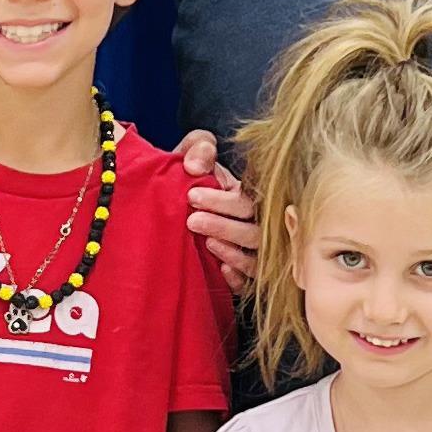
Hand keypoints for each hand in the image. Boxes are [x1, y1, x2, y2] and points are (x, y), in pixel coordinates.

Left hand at [175, 130, 259, 298]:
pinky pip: (250, 282)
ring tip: (206, 242)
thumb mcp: (193, 159)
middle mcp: (255, 225)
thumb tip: (195, 165)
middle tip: (192, 220)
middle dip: (224, 225)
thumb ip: (197, 148)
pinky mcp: (245, 278)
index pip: (247, 201)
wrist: (175, 211)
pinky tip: (223, 270)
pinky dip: (239, 278)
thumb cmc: (190, 185)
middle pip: (254, 230)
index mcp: (248, 197)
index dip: (224, 201)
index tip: (192, 196)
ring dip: (233, 251)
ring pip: (256, 258)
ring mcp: (253, 253)